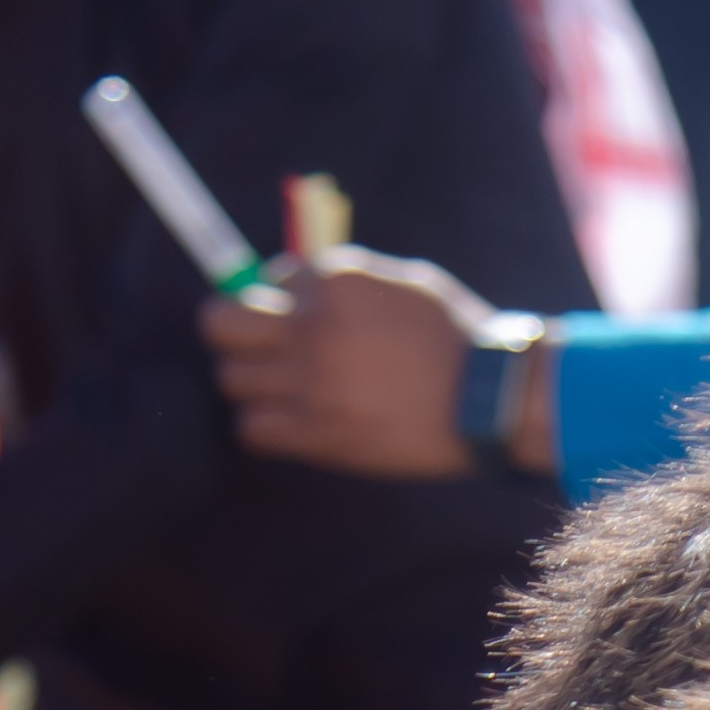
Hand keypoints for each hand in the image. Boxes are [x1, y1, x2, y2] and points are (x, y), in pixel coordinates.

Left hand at [210, 248, 525, 479]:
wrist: (489, 400)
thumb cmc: (454, 337)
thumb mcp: (403, 281)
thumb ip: (347, 278)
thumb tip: (291, 279)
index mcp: (336, 281)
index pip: (268, 276)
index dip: (277, 294)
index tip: (292, 309)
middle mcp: (314, 328)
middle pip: (221, 322)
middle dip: (227, 327)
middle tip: (246, 339)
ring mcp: (311, 383)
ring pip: (231, 378)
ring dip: (248, 380)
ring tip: (278, 385)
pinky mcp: (317, 433)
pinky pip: (251, 428)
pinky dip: (262, 425)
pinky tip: (288, 420)